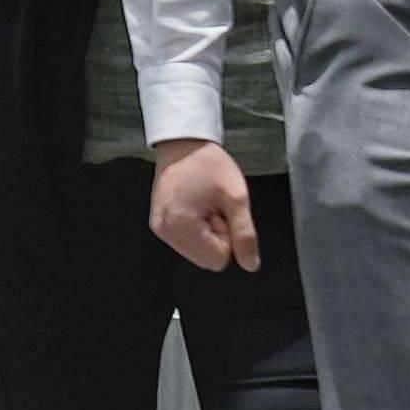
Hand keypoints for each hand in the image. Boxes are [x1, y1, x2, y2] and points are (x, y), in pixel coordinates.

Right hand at [151, 139, 260, 271]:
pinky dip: (195, 230)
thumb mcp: (236, 198)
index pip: (218, 259)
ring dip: (207, 234)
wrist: (183, 145)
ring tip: (203, 205)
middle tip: (213, 208)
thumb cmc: (207, 164)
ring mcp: (159, 229)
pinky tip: (194, 207)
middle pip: (206, 260)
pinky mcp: (159, 225)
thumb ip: (245, 234)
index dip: (227, 236)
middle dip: (217, 237)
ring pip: (197, 253)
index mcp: (181, 225)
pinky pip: (186, 242)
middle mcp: (165, 231)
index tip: (220, 211)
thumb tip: (250, 264)